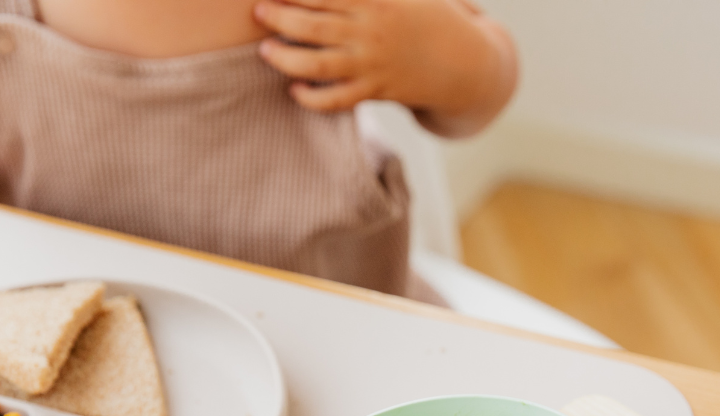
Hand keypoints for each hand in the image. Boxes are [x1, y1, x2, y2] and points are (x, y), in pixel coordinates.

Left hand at [252, 0, 515, 136]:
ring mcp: (373, 64)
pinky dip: (313, 99)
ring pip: (319, 65)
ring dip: (287, 59)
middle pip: (314, 25)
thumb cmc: (427, 16)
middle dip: (280, 17)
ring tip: (265, 51)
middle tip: (258, 11)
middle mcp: (371, 30)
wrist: (461, 61)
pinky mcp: (376, 91)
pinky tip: (295, 91)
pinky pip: (338, 100)